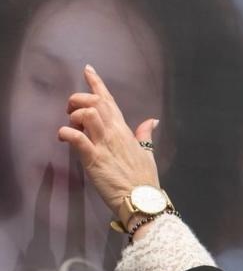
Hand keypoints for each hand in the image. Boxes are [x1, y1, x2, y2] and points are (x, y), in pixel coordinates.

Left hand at [57, 65, 160, 215]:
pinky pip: (77, 138)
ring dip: (73, 115)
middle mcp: (114, 134)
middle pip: (95, 102)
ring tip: (71, 126)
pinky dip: (66, 132)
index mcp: (125, 131)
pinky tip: (63, 137)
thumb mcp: (148, 153)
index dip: (97, 83)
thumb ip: (145, 135)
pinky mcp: (93, 159)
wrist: (142, 200)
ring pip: (87, 114)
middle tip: (71, 110)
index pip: (110, 101)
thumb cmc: (144, 179)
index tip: (88, 70)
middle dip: (79, 99)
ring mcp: (104, 145)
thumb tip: (152, 120)